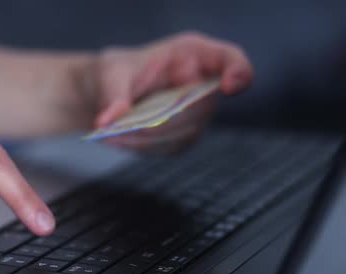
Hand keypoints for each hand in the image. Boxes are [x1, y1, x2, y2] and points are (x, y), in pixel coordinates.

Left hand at [92, 31, 253, 151]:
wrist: (109, 91)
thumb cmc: (117, 71)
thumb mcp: (111, 72)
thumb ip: (114, 95)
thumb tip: (108, 122)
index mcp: (192, 53)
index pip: (231, 61)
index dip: (238, 72)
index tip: (228, 86)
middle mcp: (201, 85)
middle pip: (202, 107)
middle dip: (165, 119)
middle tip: (129, 125)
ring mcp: (196, 114)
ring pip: (185, 132)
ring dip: (149, 137)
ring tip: (113, 135)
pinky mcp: (183, 137)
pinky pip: (169, 147)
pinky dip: (143, 147)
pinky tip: (118, 140)